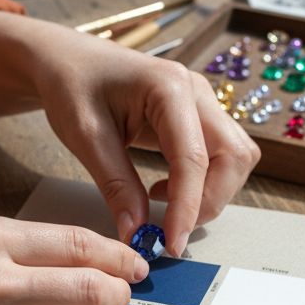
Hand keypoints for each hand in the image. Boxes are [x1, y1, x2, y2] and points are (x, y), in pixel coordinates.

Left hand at [0, 11, 261, 255]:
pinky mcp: (198, 117)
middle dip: (210, 201)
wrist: (68, 60)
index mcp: (169, 87)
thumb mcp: (85, 136)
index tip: (170, 244)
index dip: (187, 208)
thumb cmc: (72, 85)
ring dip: (210, 193)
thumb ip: (115, 184)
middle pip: (234, 156)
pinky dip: (203, 182)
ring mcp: (202, 102)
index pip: (194, 158)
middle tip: (171, 230)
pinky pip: (220, 156)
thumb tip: (137, 231)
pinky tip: (165, 189)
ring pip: (235, 158)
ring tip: (164, 208)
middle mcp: (197, 91)